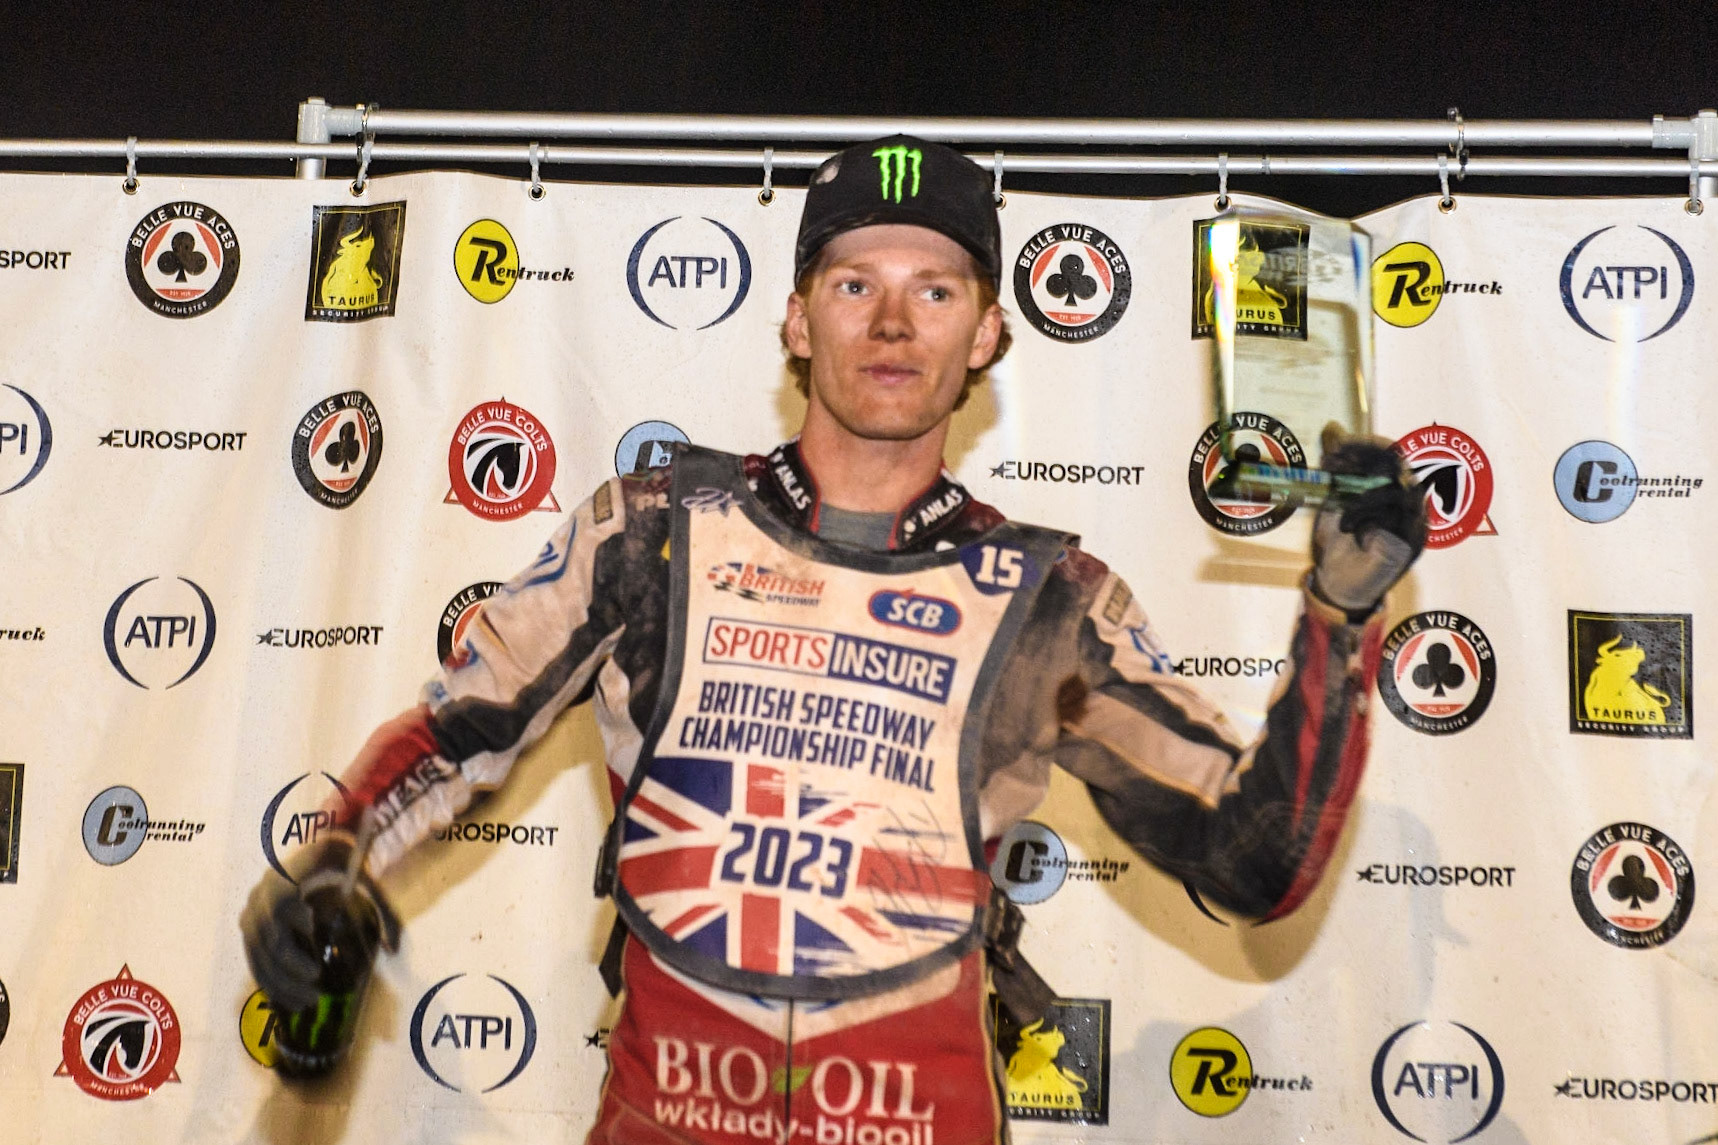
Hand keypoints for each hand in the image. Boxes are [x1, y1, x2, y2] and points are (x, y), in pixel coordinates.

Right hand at [239, 832, 397, 1012]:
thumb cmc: (341, 864)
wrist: (314, 852)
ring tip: (306, 1000)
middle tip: (315, 981)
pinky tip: (288, 1002)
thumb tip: (394, 948)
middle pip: (266, 931)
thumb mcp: (364, 878)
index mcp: (289, 871)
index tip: (311, 927)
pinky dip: (269, 983)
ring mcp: (252, 911)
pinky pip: (253, 959)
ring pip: (257, 951)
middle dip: (288, 963)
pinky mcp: (250, 930)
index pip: (280, 894)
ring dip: (279, 981)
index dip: (289, 913)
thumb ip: (382, 908)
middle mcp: (262, 891)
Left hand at [1310, 434, 1425, 619]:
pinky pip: (1398, 523)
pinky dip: (1372, 524)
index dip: (1366, 444)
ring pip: (1399, 492)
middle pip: (1398, 466)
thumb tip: (1332, 426)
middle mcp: (1408, 501)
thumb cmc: (1338, 540)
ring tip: (1342, 517)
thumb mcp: (1332, 498)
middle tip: (1333, 467)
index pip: (1390, 452)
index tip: (1337, 442)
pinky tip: (1355, 532)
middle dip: (1364, 464)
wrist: (1336, 584)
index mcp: (1391, 486)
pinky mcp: (1412, 545)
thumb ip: (1336, 466)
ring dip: (1364, 500)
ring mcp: (1414, 522)